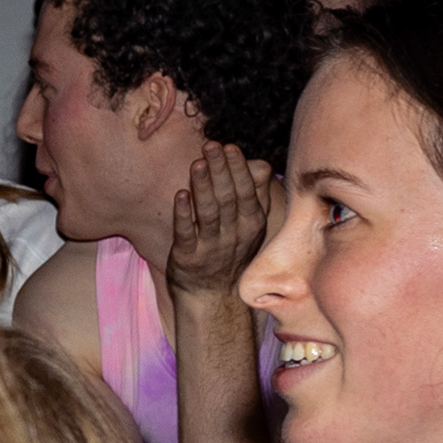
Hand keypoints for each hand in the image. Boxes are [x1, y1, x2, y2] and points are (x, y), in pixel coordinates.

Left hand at [167, 143, 276, 298]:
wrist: (213, 296)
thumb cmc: (230, 252)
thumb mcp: (250, 226)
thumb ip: (255, 196)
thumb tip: (262, 165)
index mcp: (251, 224)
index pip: (246, 192)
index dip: (238, 169)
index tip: (230, 147)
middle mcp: (234, 235)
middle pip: (228, 198)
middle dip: (220, 170)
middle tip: (211, 146)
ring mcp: (211, 247)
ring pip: (208, 213)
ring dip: (202, 187)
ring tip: (196, 163)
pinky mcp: (187, 258)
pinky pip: (186, 233)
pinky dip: (183, 214)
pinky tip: (180, 195)